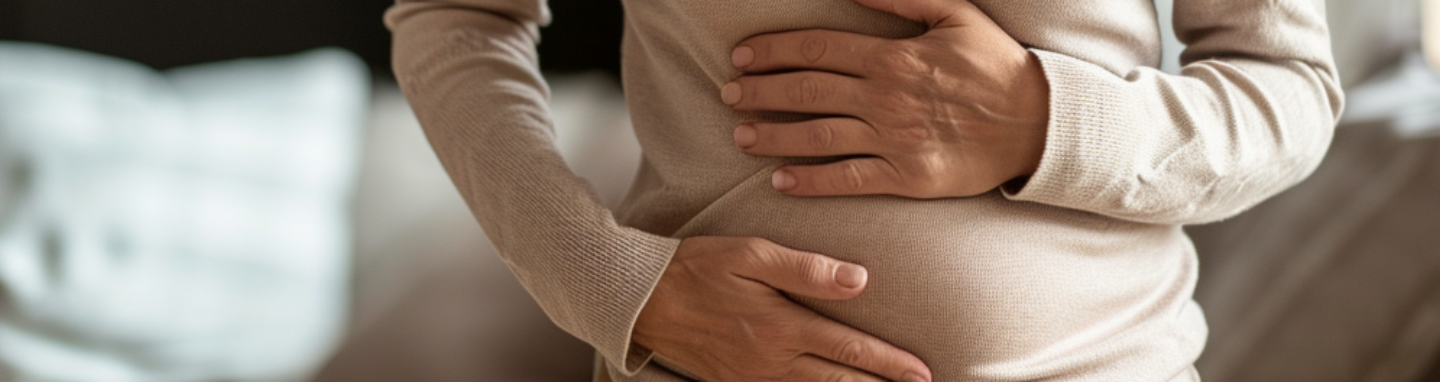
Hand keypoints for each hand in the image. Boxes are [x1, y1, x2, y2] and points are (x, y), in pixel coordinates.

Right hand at [633, 237, 931, 381]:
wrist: (643, 298)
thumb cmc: (698, 267)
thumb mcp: (752, 255)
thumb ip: (807, 269)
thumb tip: (860, 280)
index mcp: (781, 327)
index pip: (849, 349)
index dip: (889, 363)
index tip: (921, 371)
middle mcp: (771, 362)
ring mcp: (754, 379)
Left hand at [722, 0, 1048, 197]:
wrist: (1040, 123)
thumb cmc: (996, 65)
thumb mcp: (956, 13)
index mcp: (893, 55)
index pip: (817, 48)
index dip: (773, 50)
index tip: (742, 56)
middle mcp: (885, 97)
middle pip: (806, 91)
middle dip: (759, 91)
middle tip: (727, 94)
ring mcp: (894, 139)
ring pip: (817, 136)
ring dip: (772, 135)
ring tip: (740, 135)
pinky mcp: (906, 177)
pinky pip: (847, 179)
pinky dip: (810, 180)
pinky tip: (780, 180)